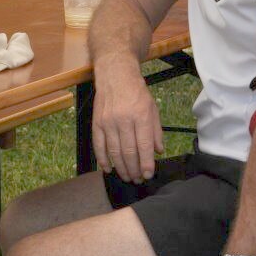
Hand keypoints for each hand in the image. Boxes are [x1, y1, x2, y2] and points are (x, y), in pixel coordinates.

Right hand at [91, 59, 163, 181]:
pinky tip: (108, 169)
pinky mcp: (97, 122)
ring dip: (120, 168)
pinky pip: (99, 145)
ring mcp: (108, 121)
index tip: (148, 175)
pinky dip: (102, 159)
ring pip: (114, 151)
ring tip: (126, 177)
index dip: (146, 164)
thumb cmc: (136, 92)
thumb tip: (158, 151)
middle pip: (128, 151)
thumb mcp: (153, 108)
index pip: (144, 146)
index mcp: (141, 116)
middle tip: (137, 179)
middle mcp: (123, 119)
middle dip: (134, 169)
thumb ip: (156, 131)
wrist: (115, 75)